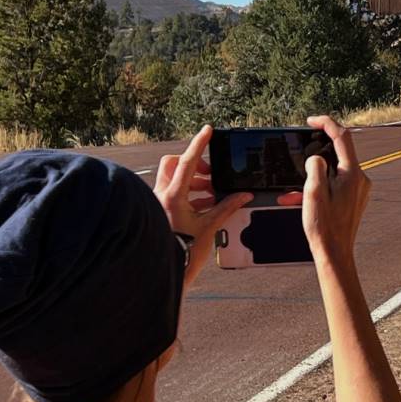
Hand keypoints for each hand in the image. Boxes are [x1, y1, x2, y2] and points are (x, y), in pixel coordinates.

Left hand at [155, 125, 251, 285]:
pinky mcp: (158, 210)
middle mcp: (161, 195)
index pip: (188, 162)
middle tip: (211, 175)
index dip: (199, 144)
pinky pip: (173, 193)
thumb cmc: (182, 252)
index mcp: (173, 196)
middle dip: (194, 164)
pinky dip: (189, 194)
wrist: (161, 271)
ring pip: (173, 178)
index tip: (208, 130)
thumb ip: (227, 208)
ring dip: (194, 182)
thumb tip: (243, 195)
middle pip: (174, 164)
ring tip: (212, 194)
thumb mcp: (209, 228)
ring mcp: (157, 202)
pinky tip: (203, 205)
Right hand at [278, 116, 370, 267]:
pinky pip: (334, 184)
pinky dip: (318, 187)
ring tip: (293, 191)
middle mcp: (360, 179)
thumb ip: (315, 167)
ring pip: (333, 171)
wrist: (335, 254)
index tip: (311, 120)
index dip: (326, 123)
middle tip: (299, 151)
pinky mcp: (354, 198)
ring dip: (312, 176)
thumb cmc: (324, 227)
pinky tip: (300, 199)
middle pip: (338, 153)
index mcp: (353, 174)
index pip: (342, 137)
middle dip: (315, 152)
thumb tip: (316, 158)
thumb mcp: (313, 192)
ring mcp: (358, 189)